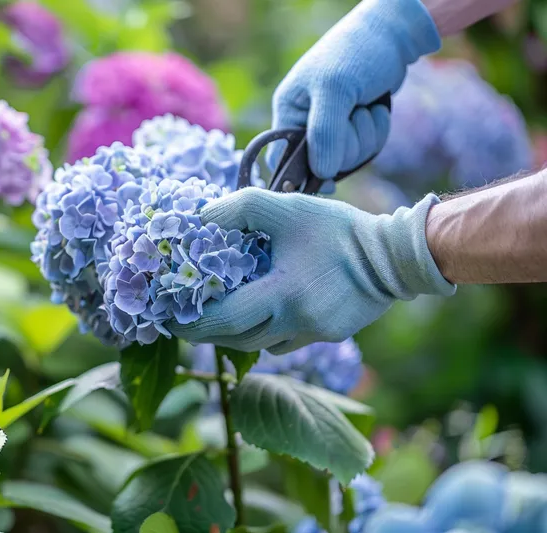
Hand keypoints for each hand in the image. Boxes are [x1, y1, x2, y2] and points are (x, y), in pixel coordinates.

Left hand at [169, 188, 454, 353]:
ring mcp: (314, 334)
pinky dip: (267, 332)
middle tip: (185, 321)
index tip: (172, 319)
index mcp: (284, 295)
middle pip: (238, 341)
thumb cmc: (340, 230)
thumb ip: (244, 208)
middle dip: (209, 334)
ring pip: (261, 346)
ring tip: (218, 318)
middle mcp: (297, 323)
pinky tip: (262, 313)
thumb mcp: (290, 209)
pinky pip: (285, 342)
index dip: (195, 323)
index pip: (226, 320)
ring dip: (237, 335)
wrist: (397, 256)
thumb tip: (203, 216)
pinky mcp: (328, 335)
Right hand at [270, 0, 440, 179]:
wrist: (393, 35)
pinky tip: (376, 110)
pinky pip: (365, 150)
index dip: (301, 174)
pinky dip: (376, 132)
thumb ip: (324, 133)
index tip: (327, 180)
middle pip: (322, 163)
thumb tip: (321, 174)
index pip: (281, 158)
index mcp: (289, 111)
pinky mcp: (353, 129)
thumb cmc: (356, 54)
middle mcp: (306, 123)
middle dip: (348, 143)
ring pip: (348, 159)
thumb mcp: (335, 90)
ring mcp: (331, 128)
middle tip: (357, 114)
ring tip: (368, 107)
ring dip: (366, 136)